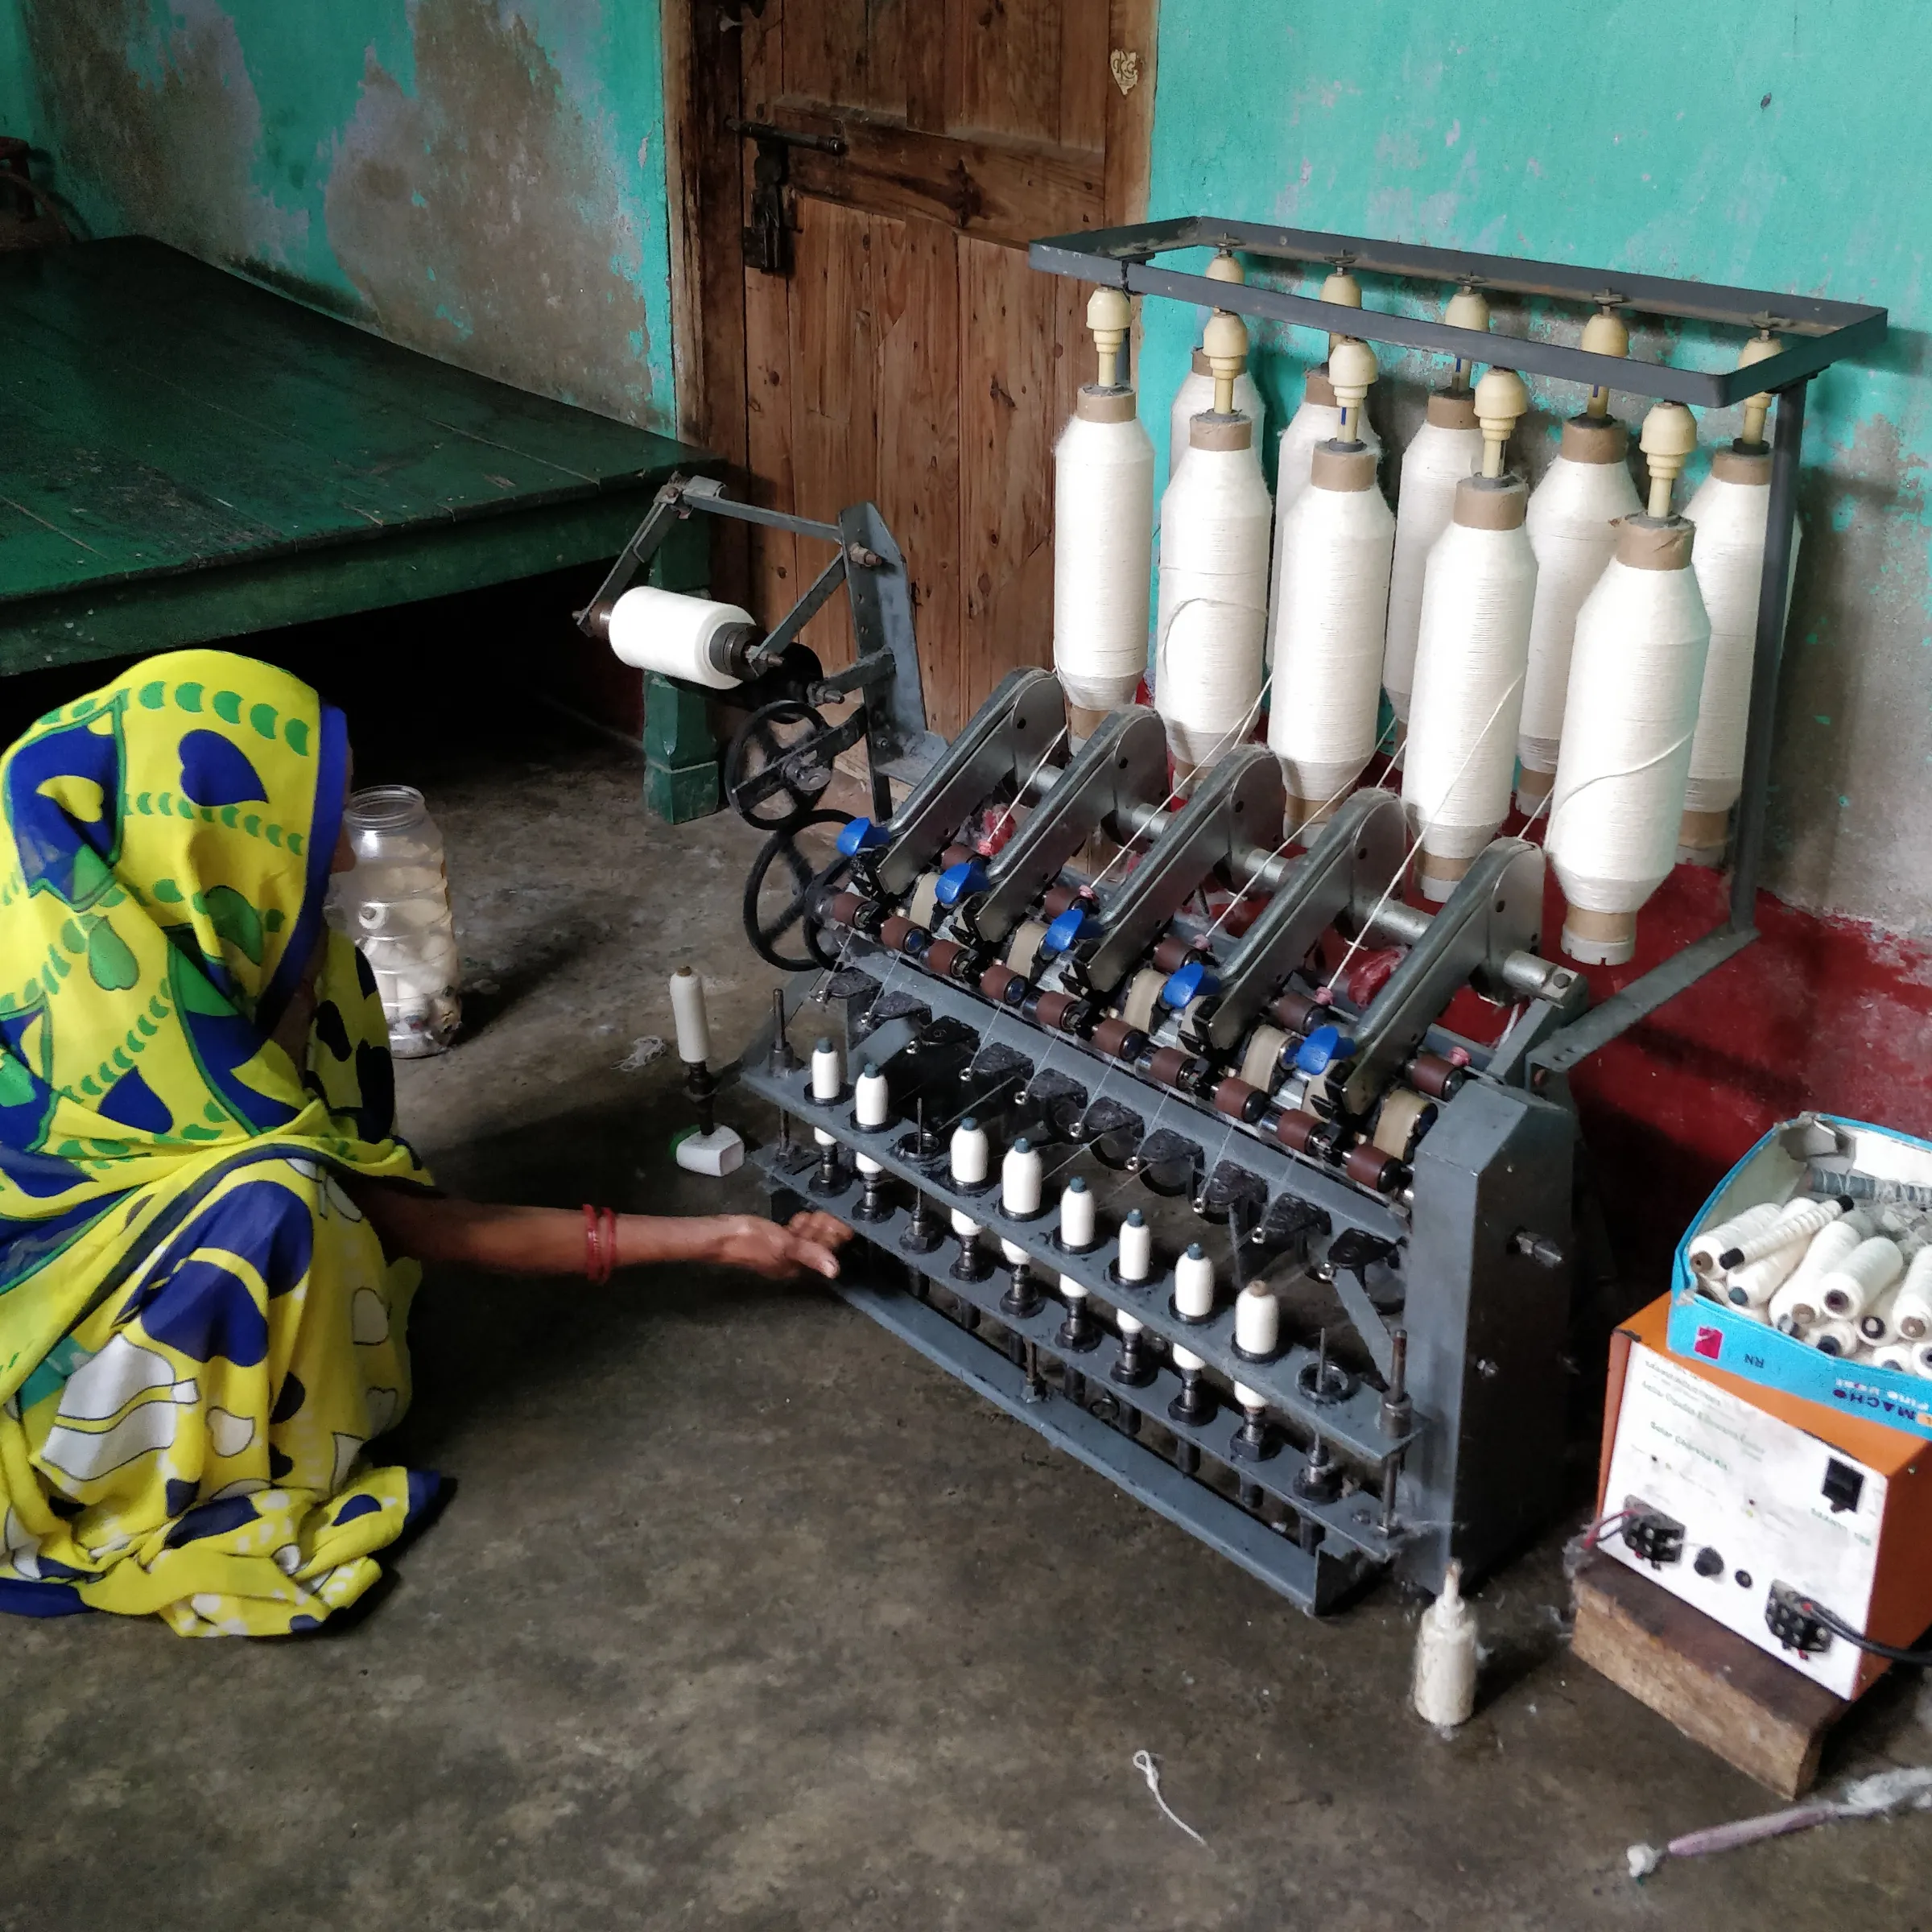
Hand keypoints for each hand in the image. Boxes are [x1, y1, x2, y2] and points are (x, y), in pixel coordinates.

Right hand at [701, 1211, 853, 1280]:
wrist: (721, 1236)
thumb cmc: (751, 1241)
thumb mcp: (785, 1246)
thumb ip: (811, 1255)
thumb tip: (835, 1271)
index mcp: (795, 1267)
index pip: (823, 1254)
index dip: (834, 1238)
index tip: (843, 1223)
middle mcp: (790, 1262)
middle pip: (816, 1246)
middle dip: (825, 1231)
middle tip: (831, 1214)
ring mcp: (780, 1251)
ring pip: (805, 1238)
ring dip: (814, 1226)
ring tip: (819, 1213)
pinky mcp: (772, 1240)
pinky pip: (792, 1234)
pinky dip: (800, 1225)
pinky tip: (802, 1217)